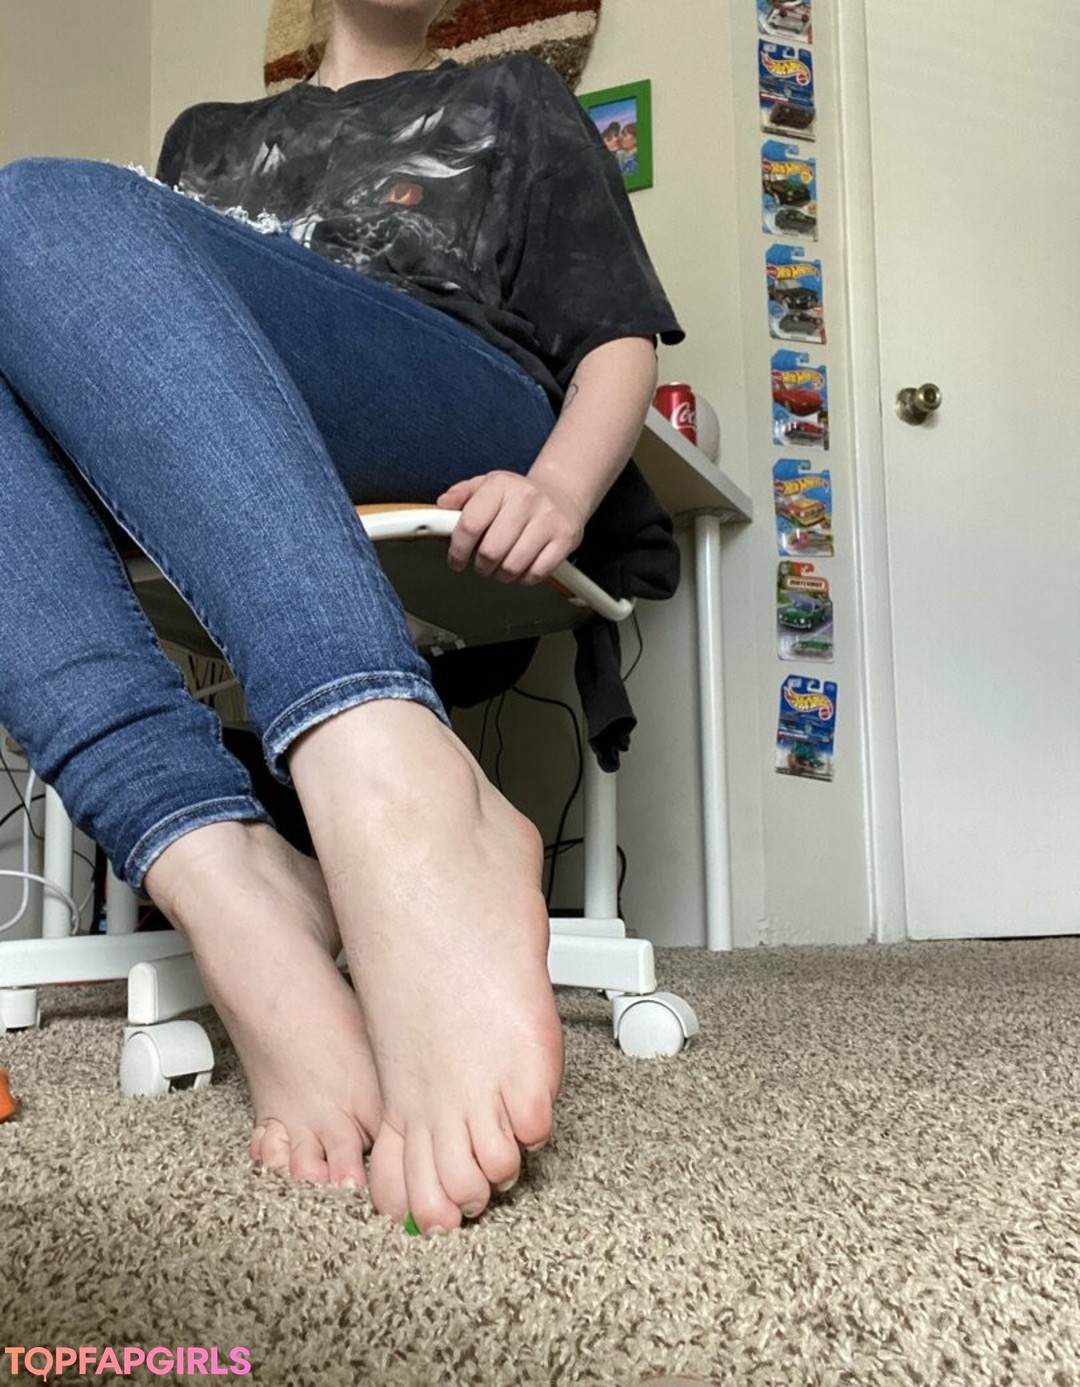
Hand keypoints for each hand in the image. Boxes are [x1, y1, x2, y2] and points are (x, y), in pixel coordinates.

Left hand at [436, 471, 584, 585]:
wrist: (561, 494)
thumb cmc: (519, 495)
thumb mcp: (487, 486)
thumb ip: (462, 494)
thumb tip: (443, 504)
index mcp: (501, 485)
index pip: (470, 525)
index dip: (458, 550)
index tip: (456, 560)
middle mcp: (526, 499)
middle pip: (490, 551)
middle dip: (481, 566)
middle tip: (482, 564)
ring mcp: (548, 519)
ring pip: (512, 567)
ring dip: (501, 575)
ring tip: (501, 566)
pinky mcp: (565, 538)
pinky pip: (536, 573)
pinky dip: (523, 578)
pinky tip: (521, 568)